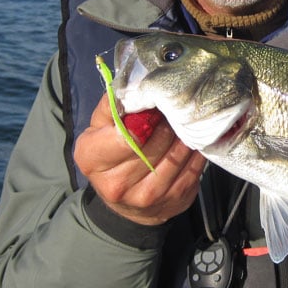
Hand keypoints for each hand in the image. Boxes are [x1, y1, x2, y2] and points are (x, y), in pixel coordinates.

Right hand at [74, 94, 205, 224]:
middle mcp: (116, 184)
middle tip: (173, 109)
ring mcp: (147, 198)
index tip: (153, 107)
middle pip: (154, 144)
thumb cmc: (110, 155)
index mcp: (93, 160)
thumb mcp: (98, 129)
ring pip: (176, 156)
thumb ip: (111, 106)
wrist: (124, 203)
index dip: (144, 119)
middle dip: (166, 123)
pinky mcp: (173, 202)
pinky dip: (195, 152)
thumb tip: (132, 84)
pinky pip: (193, 169)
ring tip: (183, 123)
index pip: (124, 136)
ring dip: (183, 136)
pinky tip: (191, 141)